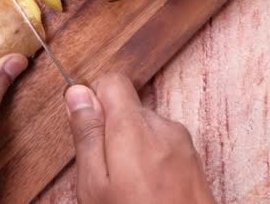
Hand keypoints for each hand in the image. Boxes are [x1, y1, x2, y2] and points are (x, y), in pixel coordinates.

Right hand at [65, 74, 214, 203]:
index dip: (95, 101)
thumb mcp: (95, 185)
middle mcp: (163, 126)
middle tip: (107, 172)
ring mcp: (182, 141)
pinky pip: (164, 144)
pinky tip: (149, 189)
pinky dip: (152, 158)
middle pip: (129, 108)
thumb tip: (77, 93)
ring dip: (134, 147)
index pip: (113, 82)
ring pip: (146, 127)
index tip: (89, 130)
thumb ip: (86, 135)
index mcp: (133, 127)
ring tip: (130, 186)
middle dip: (113, 131)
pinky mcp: (193, 157)